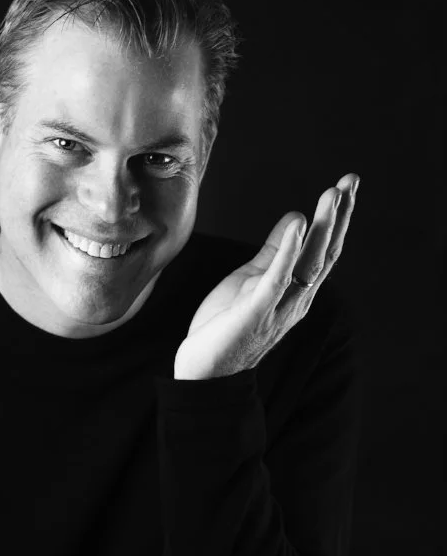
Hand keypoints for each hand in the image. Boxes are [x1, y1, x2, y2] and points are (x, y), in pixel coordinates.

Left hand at [174, 173, 359, 378]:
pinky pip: (277, 278)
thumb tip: (296, 218)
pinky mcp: (256, 311)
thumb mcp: (252, 280)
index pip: (323, 249)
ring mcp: (279, 307)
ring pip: (310, 264)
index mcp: (295, 291)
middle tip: (350, 182)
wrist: (204, 373)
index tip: (346, 186)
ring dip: (323, 228)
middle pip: (325, 253)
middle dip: (339, 216)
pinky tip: (297, 224)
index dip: (336, 218)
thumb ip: (274, 253)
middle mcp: (296, 299)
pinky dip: (289, 250)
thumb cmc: (226, 328)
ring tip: (332, 195)